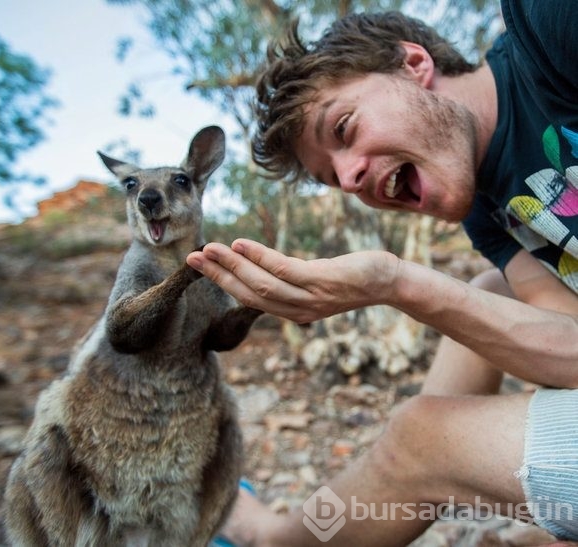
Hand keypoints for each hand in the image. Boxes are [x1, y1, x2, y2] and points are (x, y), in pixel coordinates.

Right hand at [186, 239, 398, 322]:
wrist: (389, 282)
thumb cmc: (351, 278)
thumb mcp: (315, 283)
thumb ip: (289, 280)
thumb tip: (262, 268)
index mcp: (292, 311)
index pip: (249, 298)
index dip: (222, 283)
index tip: (200, 266)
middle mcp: (297, 310)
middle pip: (248, 294)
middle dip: (218, 276)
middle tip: (191, 258)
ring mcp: (309, 298)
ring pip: (261, 284)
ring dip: (231, 266)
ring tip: (208, 250)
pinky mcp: (322, 282)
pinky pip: (283, 270)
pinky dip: (258, 257)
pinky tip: (240, 244)